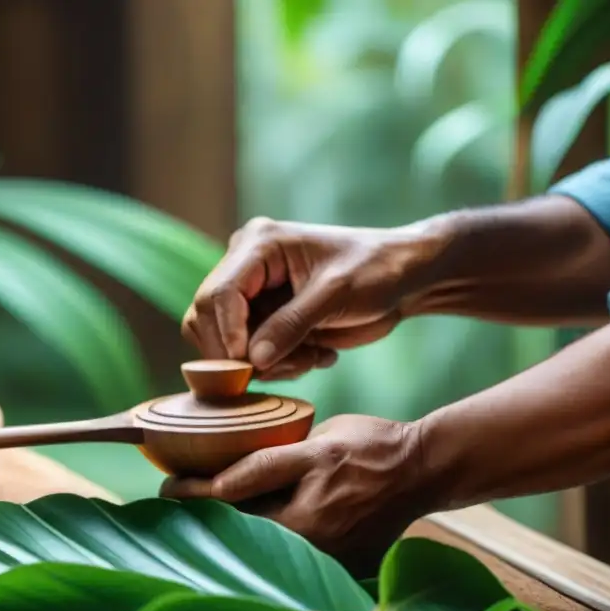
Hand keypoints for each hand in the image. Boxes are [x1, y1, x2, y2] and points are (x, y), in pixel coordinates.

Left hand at [160, 415, 430, 570]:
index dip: (193, 496)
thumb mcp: (315, 447)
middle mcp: (312, 554)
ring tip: (205, 515)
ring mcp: (329, 564)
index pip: (231, 510)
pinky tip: (252, 525)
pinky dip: (269, 541)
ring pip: (266, 549)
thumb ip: (265, 466)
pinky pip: (294, 555)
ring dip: (235, 532)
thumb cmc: (370, 449)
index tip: (167, 487)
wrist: (424, 469)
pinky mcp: (342, 565)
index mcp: (303, 524)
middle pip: (244, 538)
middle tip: (177, 503)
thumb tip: (218, 483)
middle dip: (207, 520)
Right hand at [182, 217, 444, 379]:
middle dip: (242, 354)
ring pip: (224, 343)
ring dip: (264, 363)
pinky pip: (248, 354)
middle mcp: (245, 265)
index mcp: (258, 245)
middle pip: (206, 320)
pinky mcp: (264, 317)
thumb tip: (252, 360)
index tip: (251, 366)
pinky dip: (278, 365)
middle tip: (291, 365)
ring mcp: (252, 293)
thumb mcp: (336, 295)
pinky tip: (317, 353)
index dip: (227, 335)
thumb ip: (291, 325)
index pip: (216, 295)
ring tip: (311, 357)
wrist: (403, 277)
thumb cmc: (376, 271)